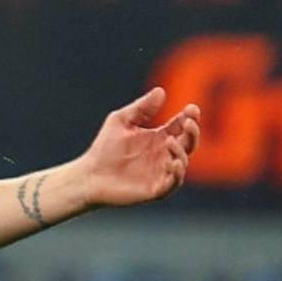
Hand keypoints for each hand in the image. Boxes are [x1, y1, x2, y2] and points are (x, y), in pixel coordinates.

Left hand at [71, 86, 201, 208]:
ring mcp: (161, 172)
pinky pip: (173, 183)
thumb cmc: (103, 148)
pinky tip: (173, 162)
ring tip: (169, 141)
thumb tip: (160, 90)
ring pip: (183, 162)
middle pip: (188, 143)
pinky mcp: (155, 189)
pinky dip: (177, 173)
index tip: (191, 108)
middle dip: (193, 132)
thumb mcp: (121, 121)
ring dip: (181, 151)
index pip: (182, 126)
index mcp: (159, 137)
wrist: (88, 175)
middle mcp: (164, 155)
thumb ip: (141, 108)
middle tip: (188, 123)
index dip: (190, 117)